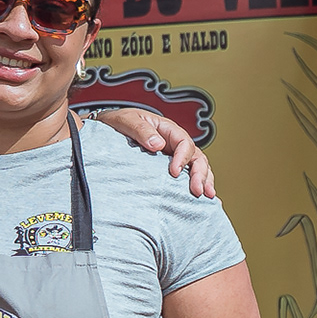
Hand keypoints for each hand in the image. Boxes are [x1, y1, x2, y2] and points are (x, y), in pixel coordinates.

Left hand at [84, 102, 216, 197]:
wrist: (109, 129)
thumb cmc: (119, 122)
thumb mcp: (127, 120)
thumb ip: (141, 130)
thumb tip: (158, 144)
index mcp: (167, 130)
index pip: (184, 143)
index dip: (182, 158)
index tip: (174, 172)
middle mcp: (175, 143)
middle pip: (197, 157)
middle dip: (200, 174)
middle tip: (197, 191)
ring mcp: (175, 156)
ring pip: (198, 166)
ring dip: (205, 180)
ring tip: (207, 195)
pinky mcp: (170, 168)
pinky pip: (188, 175)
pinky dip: (198, 184)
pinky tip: (201, 197)